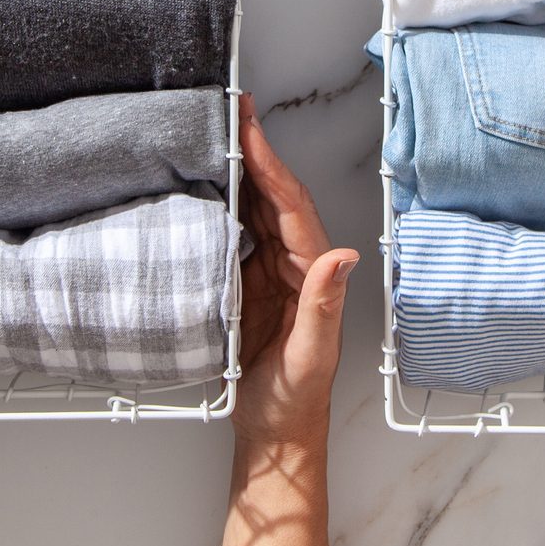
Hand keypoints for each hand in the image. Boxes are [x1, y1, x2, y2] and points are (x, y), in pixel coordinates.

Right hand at [233, 94, 359, 452]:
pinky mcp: (249, 286)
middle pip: (274, 196)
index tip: (249, 128)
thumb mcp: (311, 357)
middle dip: (254, 151)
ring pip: (255, 210)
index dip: (270, 163)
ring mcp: (271, 273)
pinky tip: (201, 188)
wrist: (276, 437)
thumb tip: (343, 257)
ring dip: (238, 172)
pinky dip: (222, 206)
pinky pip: (236, 235)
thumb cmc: (297, 402)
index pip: (291, 205)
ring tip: (214, 133)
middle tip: (230, 108)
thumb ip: (324, 307)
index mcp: (315, 272)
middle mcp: (296, 265)